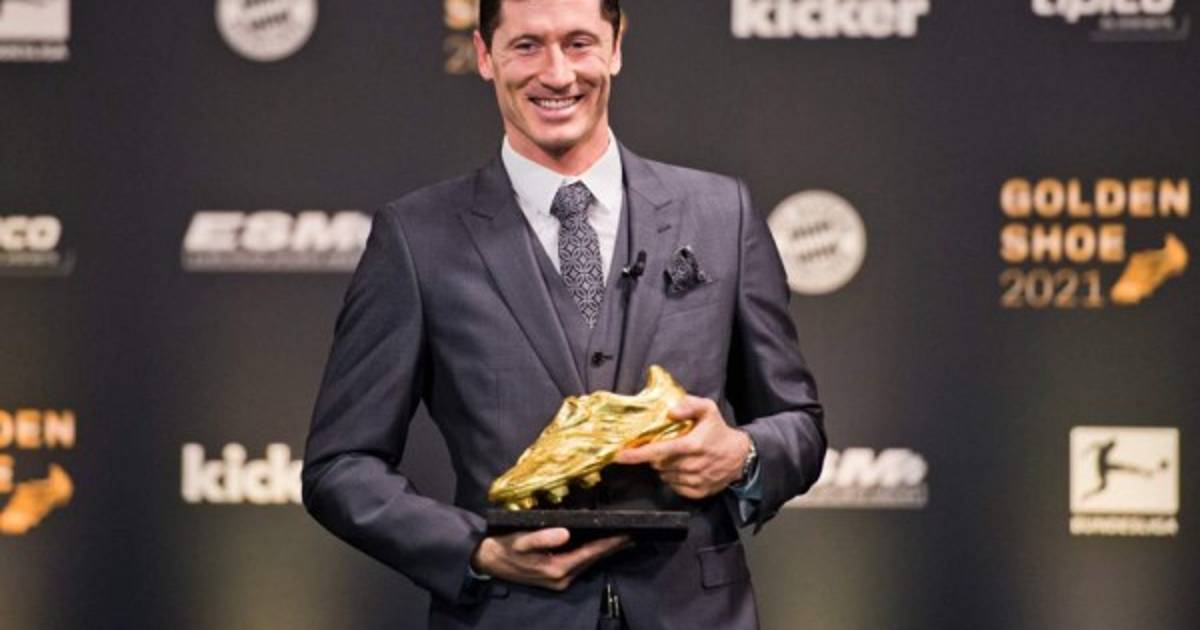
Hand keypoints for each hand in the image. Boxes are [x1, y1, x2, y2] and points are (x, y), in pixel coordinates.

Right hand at [470, 528, 630, 590]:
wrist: (488, 560)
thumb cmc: (505, 547)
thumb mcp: (521, 540)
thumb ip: (542, 537)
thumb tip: (565, 533)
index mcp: (556, 568)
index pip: (590, 554)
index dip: (609, 544)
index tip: (626, 535)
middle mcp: (562, 578)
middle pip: (593, 560)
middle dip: (612, 548)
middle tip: (631, 535)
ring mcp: (559, 580)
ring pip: (587, 563)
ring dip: (603, 552)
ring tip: (620, 539)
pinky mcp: (555, 578)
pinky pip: (579, 564)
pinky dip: (591, 554)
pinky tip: (598, 546)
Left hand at [614, 396, 751, 498]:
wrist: (740, 457)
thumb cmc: (719, 431)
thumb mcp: (708, 409)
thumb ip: (689, 404)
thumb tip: (670, 411)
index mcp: (693, 444)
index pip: (659, 451)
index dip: (637, 454)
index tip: (620, 455)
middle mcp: (693, 465)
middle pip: (658, 464)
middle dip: (655, 456)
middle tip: (664, 446)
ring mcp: (695, 480)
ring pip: (664, 475)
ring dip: (664, 466)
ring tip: (677, 456)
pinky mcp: (697, 492)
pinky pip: (674, 486)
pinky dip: (673, 477)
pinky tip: (682, 467)